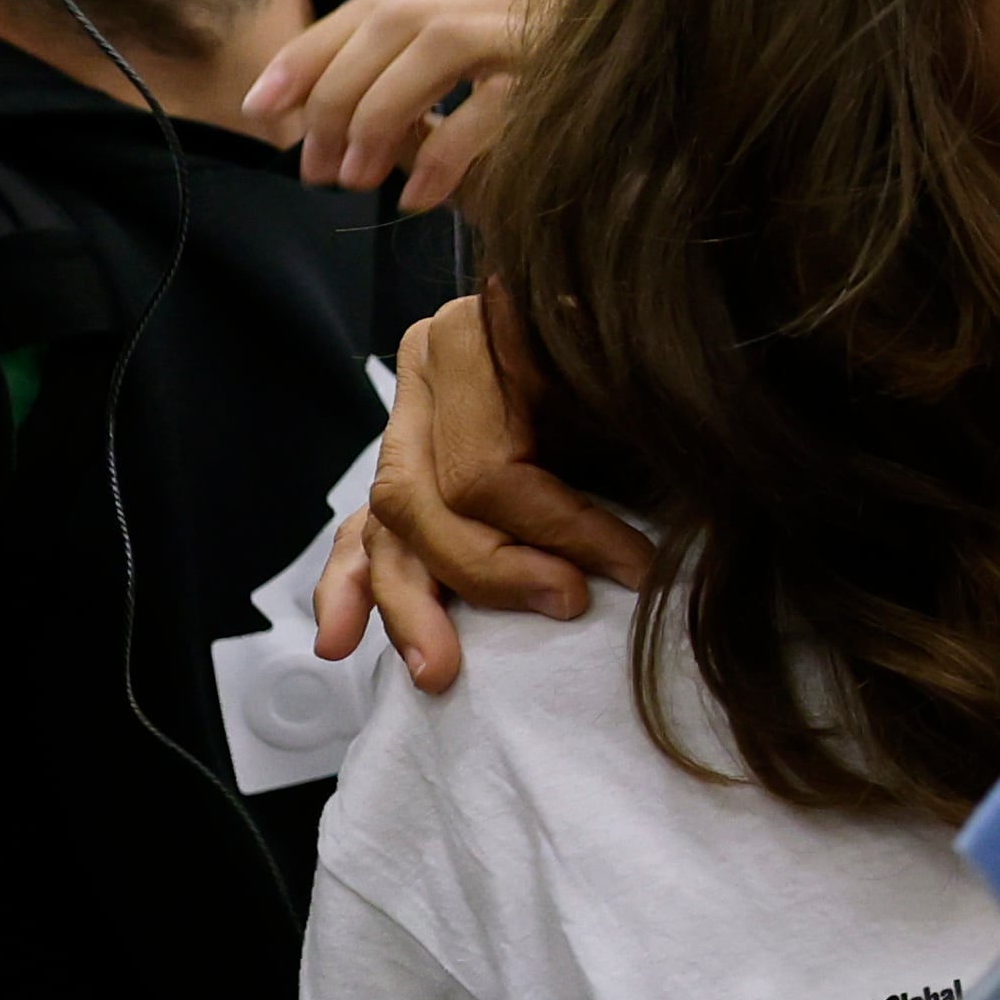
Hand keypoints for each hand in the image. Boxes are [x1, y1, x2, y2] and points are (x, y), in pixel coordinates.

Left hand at [246, 0, 548, 211]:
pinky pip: (496, 105)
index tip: (258, 107)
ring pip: (437, 45)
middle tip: (315, 169)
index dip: (307, 53)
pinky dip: (445, 153)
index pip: (374, 10)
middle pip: (393, 20)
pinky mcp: (570, 79)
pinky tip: (417, 199)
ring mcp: (537, 35)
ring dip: (378, 112)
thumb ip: (415, 114)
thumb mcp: (472, 120)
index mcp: (474, 7)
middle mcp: (500, 8)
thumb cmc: (562, 135)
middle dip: (335, 93)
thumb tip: (333, 130)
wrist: (675, 134)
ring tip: (354, 179)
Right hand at [316, 289, 647, 690]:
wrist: (647, 330)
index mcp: (474, 333)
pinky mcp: (407, 463)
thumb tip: (630, 526)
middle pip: (421, 500)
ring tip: (438, 669)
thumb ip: (633, 419)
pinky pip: (363, 530)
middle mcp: (427, 369)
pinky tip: (339, 637)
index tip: (636, 567)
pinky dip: (353, 585)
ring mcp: (408, 417)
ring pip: (388, 525)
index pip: (487, 468)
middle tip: (567, 606)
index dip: (563, 530)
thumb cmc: (659, 367)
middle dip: (488, 572)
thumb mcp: (646, 383)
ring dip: (408, 605)